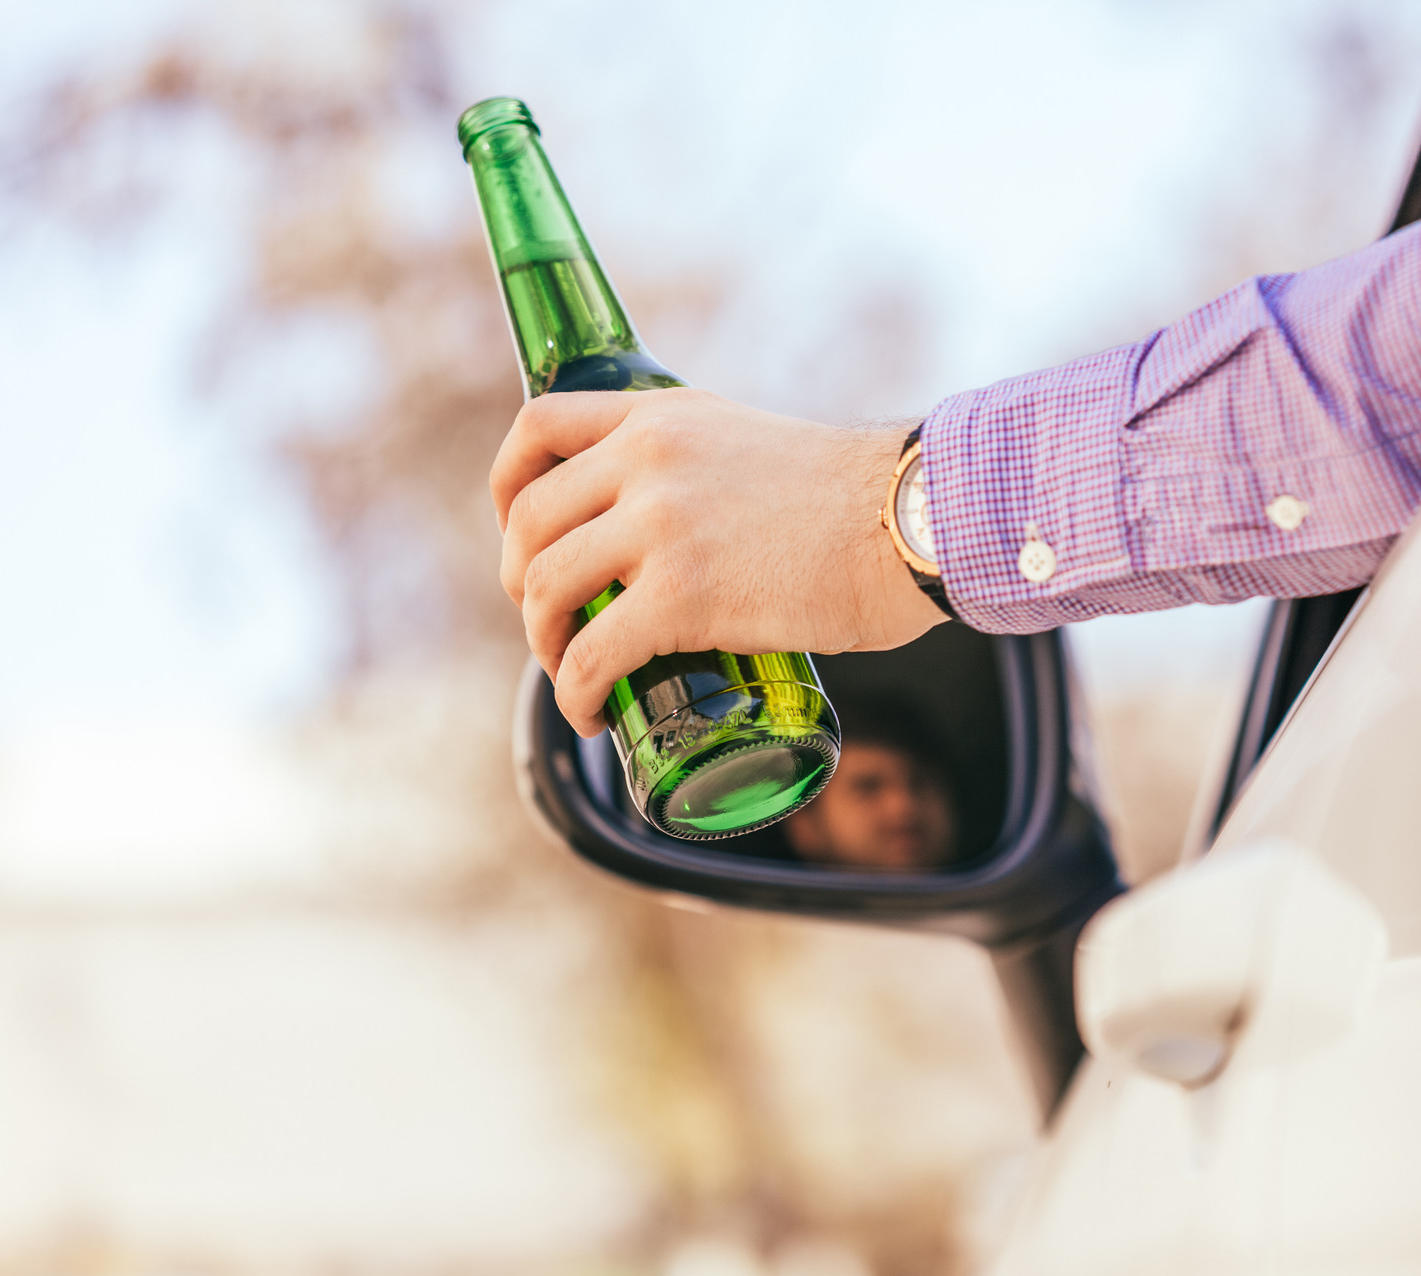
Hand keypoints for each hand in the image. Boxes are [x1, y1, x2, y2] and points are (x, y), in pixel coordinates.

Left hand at [491, 388, 948, 735]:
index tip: (517, 529)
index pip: (538, 426)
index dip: (508, 485)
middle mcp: (646, 459)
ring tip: (572, 672)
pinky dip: (573, 695)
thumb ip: (706, 466)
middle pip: (530, 521)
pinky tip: (592, 715)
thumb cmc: (860, 499)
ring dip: (543, 642)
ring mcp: (659, 526)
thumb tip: (689, 523)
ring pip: (544, 587)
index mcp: (661, 416)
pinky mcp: (680, 596)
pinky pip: (590, 654)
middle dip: (521, 581)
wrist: (912, 521)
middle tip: (553, 622)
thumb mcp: (756, 444)